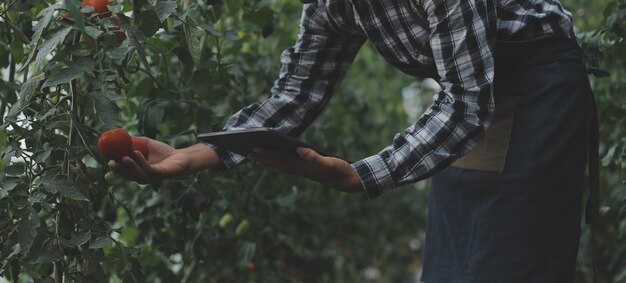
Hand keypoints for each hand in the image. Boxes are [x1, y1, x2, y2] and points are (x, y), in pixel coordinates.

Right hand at [110, 139, 221, 184]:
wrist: (180, 156)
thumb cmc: (161, 151)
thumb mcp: (144, 144)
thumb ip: (131, 142)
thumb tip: (117, 135)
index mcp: (135, 171)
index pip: (121, 172)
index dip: (112, 167)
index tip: (106, 158)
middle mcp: (141, 177)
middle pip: (126, 176)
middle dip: (118, 170)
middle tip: (111, 161)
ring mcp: (150, 177)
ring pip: (137, 175)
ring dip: (130, 166)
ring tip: (124, 157)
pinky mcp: (160, 175)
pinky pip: (148, 170)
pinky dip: (141, 162)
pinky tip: (136, 153)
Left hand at [247, 147, 362, 192]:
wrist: (348, 181)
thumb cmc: (340, 170)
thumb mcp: (330, 162)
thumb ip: (315, 157)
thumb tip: (300, 150)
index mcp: (303, 166)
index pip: (280, 158)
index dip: (267, 153)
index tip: (254, 149)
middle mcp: (299, 169)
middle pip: (277, 162)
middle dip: (262, 157)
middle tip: (246, 152)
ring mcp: (302, 170)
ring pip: (280, 165)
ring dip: (266, 161)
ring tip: (254, 157)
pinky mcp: (306, 170)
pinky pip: (287, 166)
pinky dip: (277, 163)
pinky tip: (273, 160)